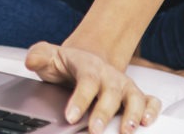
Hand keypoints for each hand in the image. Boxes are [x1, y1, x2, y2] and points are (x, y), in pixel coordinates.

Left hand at [24, 42, 160, 133]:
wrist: (86, 60)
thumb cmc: (67, 64)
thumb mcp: (50, 57)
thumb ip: (39, 57)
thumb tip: (31, 60)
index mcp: (89, 67)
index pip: (86, 82)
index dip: (80, 100)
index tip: (70, 116)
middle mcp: (110, 76)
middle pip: (110, 94)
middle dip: (104, 113)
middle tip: (95, 131)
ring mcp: (124, 86)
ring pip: (134, 98)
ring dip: (132, 115)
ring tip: (126, 131)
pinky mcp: (136, 96)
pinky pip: (150, 101)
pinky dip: (152, 110)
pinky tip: (147, 123)